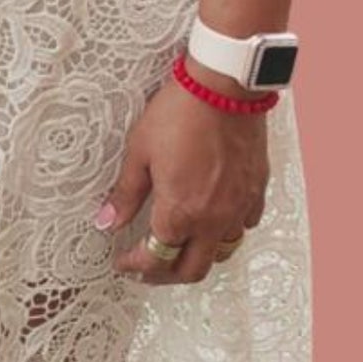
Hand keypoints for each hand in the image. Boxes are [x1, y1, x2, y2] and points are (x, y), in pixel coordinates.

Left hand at [95, 75, 269, 285]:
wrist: (224, 86)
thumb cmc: (181, 111)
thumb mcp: (140, 150)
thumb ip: (126, 193)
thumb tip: (106, 221)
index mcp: (180, 212)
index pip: (156, 258)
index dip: (137, 265)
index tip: (125, 262)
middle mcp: (213, 219)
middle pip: (192, 269)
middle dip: (166, 275)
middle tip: (149, 268)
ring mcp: (239, 207)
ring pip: (222, 252)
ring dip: (200, 257)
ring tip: (182, 248)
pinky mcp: (257, 190)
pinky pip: (245, 225)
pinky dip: (228, 231)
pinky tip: (216, 219)